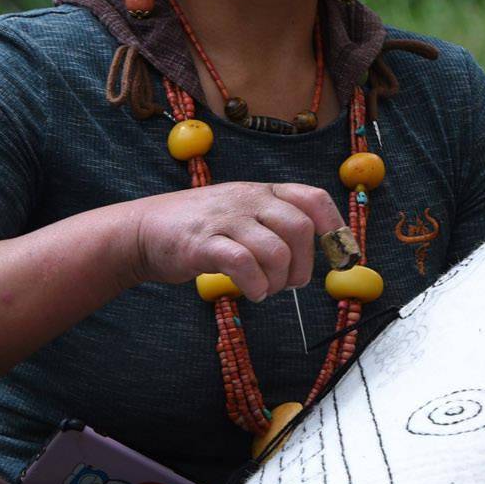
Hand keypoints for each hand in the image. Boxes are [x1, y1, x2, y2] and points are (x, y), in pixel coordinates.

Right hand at [126, 182, 342, 300]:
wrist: (145, 230)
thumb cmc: (200, 228)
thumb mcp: (242, 213)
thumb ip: (275, 225)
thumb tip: (318, 255)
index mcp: (262, 192)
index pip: (313, 199)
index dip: (335, 228)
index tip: (339, 257)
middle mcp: (247, 200)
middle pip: (300, 229)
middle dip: (303, 265)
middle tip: (288, 283)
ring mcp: (225, 220)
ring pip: (276, 250)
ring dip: (278, 280)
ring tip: (264, 288)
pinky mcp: (203, 243)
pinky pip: (243, 264)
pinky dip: (255, 285)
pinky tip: (250, 291)